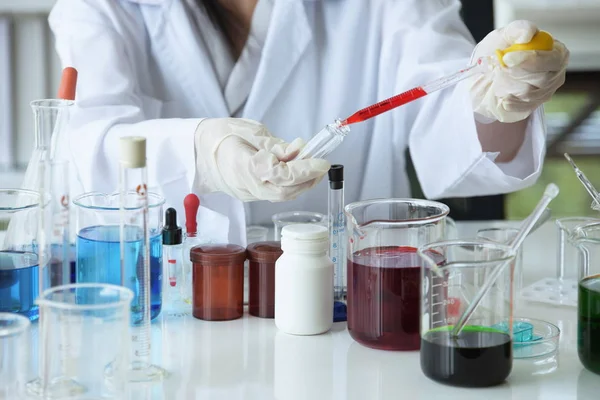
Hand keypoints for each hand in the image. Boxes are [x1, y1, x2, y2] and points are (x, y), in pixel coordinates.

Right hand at [194, 118, 329, 201]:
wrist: (195, 150)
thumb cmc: (220, 135)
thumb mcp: (249, 130)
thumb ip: (275, 144)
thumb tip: (299, 151)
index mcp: (242, 166)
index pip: (280, 175)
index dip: (304, 170)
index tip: (321, 161)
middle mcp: (244, 185)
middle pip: (283, 193)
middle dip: (307, 180)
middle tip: (321, 164)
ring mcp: (246, 194)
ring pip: (280, 197)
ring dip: (301, 184)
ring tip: (312, 166)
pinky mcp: (249, 195)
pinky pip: (274, 193)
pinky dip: (290, 184)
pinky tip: (296, 170)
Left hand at [470, 20, 568, 122]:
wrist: (484, 73)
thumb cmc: (499, 50)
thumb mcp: (505, 34)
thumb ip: (518, 29)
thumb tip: (529, 34)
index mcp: (556, 53)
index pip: (552, 59)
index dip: (530, 60)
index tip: (507, 58)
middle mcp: (555, 75)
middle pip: (542, 80)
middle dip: (516, 74)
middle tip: (499, 68)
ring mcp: (545, 93)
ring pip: (529, 94)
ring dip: (508, 85)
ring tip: (498, 76)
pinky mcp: (532, 107)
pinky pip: (520, 107)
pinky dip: (507, 100)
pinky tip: (500, 93)